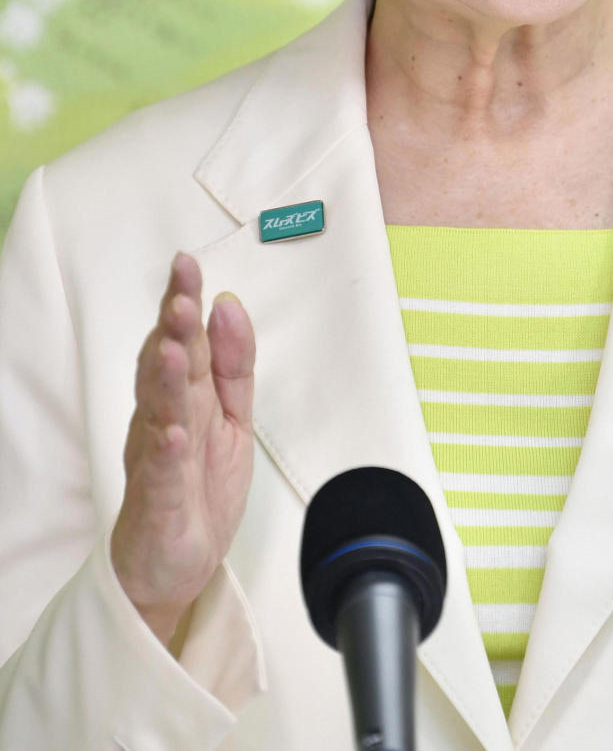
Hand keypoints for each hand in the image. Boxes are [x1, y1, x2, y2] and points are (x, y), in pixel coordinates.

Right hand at [110, 252, 255, 646]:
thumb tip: (229, 305)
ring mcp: (159, 457)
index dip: (184, 302)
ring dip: (167, 379)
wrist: (176, 566)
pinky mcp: (160, 499)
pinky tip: (172, 431)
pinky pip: (161, 471)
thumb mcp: (233, 417)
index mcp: (186, 395)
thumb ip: (234, 363)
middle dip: (174, 329)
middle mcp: (165, 417)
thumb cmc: (198, 486)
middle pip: (168, 364)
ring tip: (175, 349)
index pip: (185, 339)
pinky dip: (166, 449)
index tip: (188, 264)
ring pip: (160, 410)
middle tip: (181, 293)